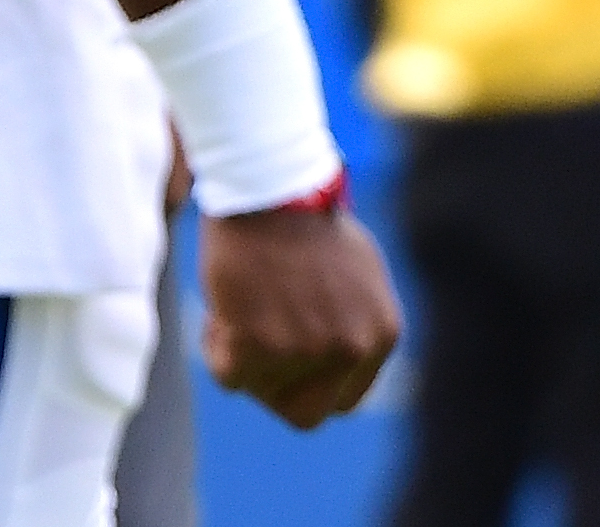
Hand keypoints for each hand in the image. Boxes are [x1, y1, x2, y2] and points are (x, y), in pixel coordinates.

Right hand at [197, 198, 400, 428]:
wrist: (269, 185)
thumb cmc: (305, 221)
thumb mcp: (358, 274)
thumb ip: (354, 322)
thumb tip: (338, 360)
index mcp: (381, 334)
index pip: (345, 399)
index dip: (310, 385)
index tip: (286, 366)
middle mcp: (351, 350)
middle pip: (306, 413)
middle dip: (276, 389)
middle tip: (255, 352)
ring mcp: (306, 352)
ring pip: (258, 389)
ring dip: (244, 354)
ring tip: (243, 301)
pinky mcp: (259, 349)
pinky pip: (227, 375)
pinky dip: (218, 345)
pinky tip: (226, 304)